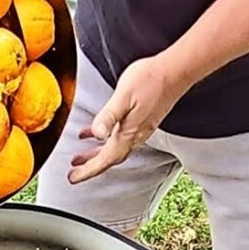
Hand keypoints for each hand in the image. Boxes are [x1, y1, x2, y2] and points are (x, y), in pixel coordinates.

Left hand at [68, 55, 192, 183]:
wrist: (174, 72)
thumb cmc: (150, 80)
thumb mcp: (123, 96)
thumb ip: (108, 116)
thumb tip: (97, 134)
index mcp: (129, 132)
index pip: (106, 159)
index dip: (89, 170)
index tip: (74, 178)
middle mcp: (136, 135)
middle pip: (111, 159)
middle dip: (92, 167)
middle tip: (76, 172)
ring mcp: (141, 128)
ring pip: (115, 149)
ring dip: (97, 155)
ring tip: (81, 156)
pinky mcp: (143, 120)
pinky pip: (121, 137)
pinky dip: (106, 139)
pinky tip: (99, 132)